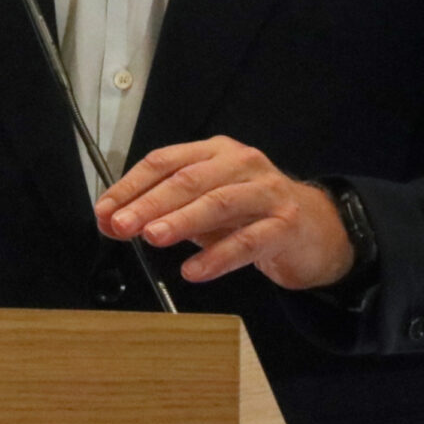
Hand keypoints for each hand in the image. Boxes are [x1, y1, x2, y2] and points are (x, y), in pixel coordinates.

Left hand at [93, 137, 353, 290]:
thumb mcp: (203, 210)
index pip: (165, 161)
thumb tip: (111, 222)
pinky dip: (218, 257)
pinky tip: (194, 271)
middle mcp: (241, 163)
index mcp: (216, 152)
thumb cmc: (251, 215)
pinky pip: (249, 241)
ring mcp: (267, 192)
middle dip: (150, 202)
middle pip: (189, 179)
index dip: (131, 185)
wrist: (318, 230)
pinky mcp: (286, 225)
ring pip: (219, 203)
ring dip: (181, 220)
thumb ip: (162, 213)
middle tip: (121, 225)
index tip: (105, 211)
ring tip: (152, 237)